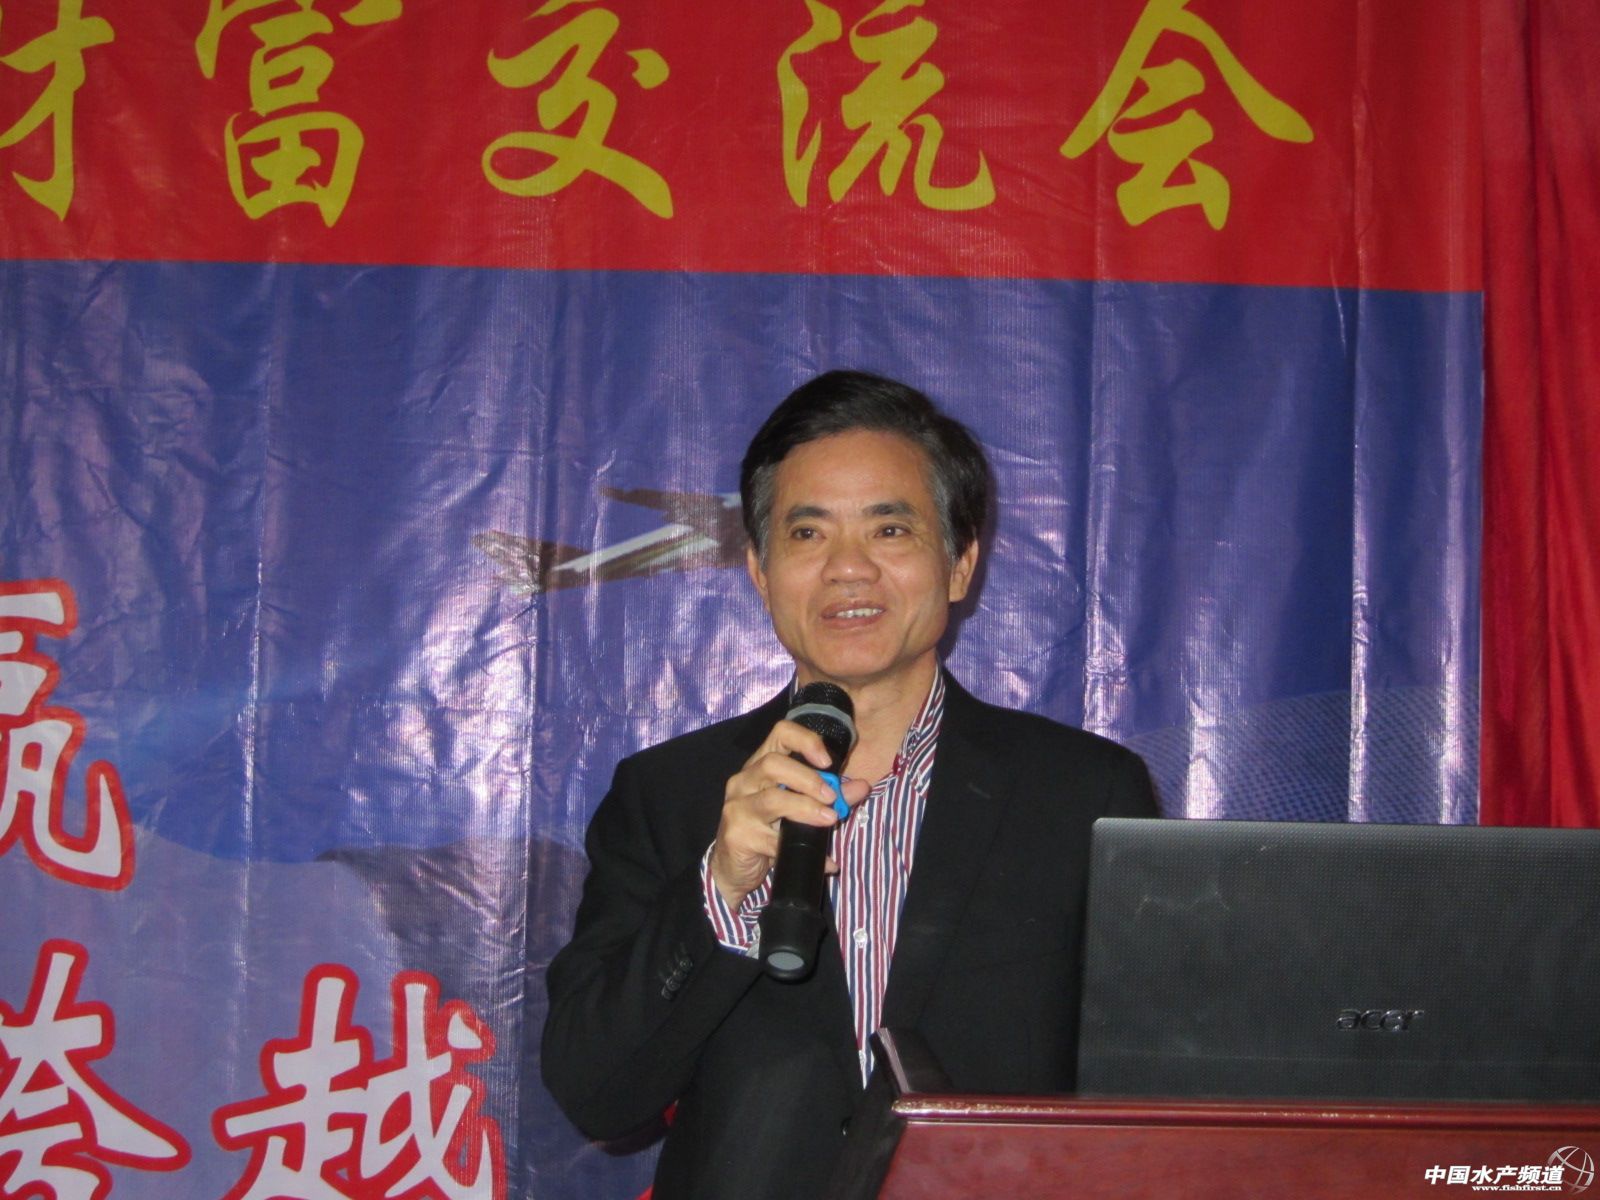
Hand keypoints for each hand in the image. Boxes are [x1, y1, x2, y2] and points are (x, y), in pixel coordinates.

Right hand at [709, 720, 870, 909]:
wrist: (734, 868)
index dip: (806, 741)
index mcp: (760, 765)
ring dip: (805, 808)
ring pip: (772, 799)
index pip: (780, 733)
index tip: (827, 761)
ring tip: (829, 819)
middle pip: (773, 764)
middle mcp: (744, 781)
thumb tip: (862, 786)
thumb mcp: (799, 808)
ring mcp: (737, 807)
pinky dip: (803, 849)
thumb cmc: (767, 830)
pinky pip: (773, 841)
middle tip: (832, 797)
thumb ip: (830, 795)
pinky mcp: (737, 835)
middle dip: (809, 779)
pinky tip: (825, 861)